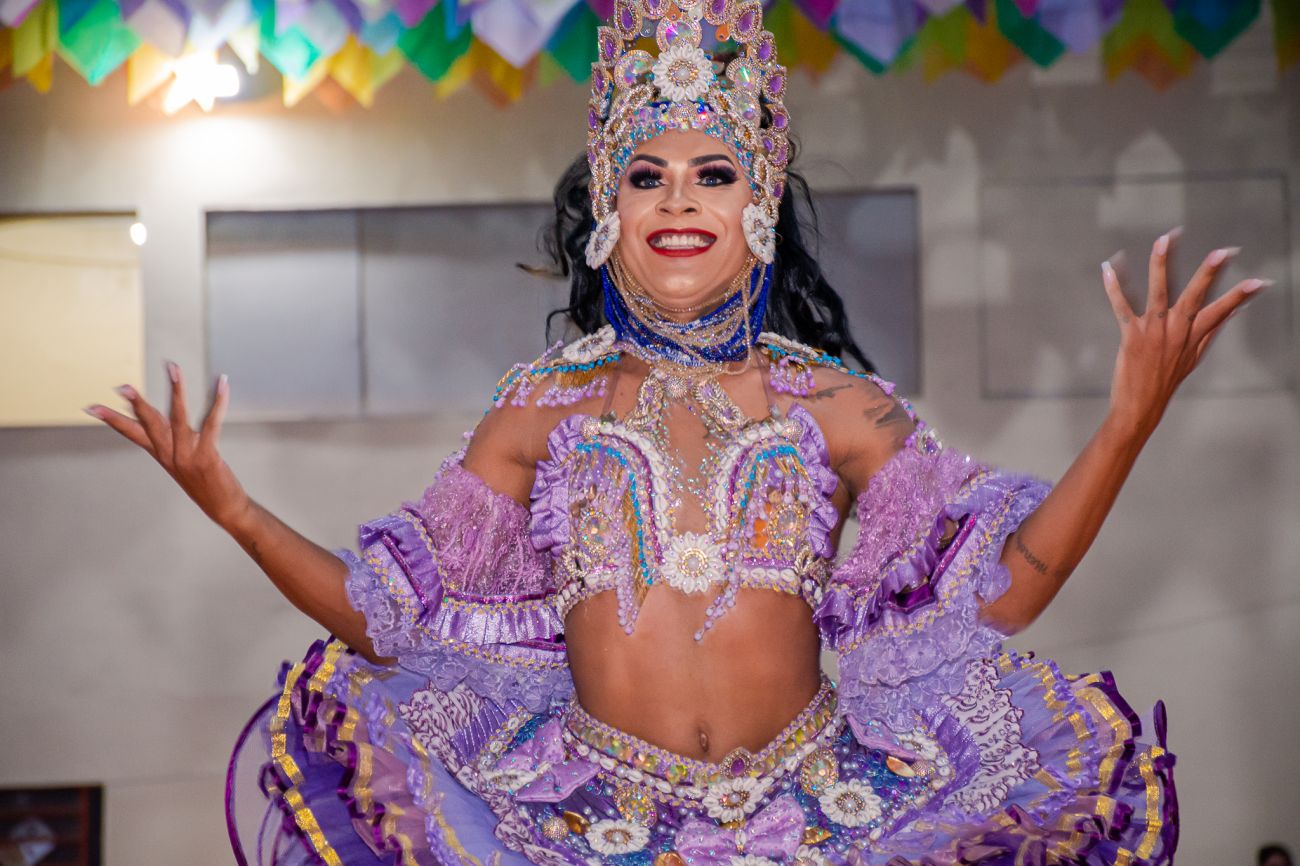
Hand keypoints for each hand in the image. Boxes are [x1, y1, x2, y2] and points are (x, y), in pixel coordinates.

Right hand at [85, 363, 250, 530]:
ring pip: (177, 417)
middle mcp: (170, 455)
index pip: (132, 433)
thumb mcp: (184, 460)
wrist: (224, 508)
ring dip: (176, 390)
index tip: (90, 407)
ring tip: (172, 368)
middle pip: (149, 423)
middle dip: (136, 403)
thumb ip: (175, 439)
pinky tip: (221, 384)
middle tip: (122, 386)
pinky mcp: (206, 456)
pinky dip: (218, 402)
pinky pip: (211, 423)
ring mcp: (186, 456)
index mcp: (162, 454)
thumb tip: (169, 418)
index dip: (113, 419)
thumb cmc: (206, 482)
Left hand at [1101, 226, 1271, 439]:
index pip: (1222, 311)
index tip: (1261, 281)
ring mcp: (1154, 332)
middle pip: (1195, 296)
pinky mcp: (1131, 336)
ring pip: (1159, 293)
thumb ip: (1210, 332)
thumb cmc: (1165, 381)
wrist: (1140, 407)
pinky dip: (1114, 286)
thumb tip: (1232, 312)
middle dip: (1209, 272)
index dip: (1241, 296)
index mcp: (1193, 336)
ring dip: (1161, 265)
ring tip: (1164, 241)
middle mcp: (1176, 332)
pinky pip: (1121, 306)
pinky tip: (1109, 267)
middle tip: (1223, 251)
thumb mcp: (1193, 358)